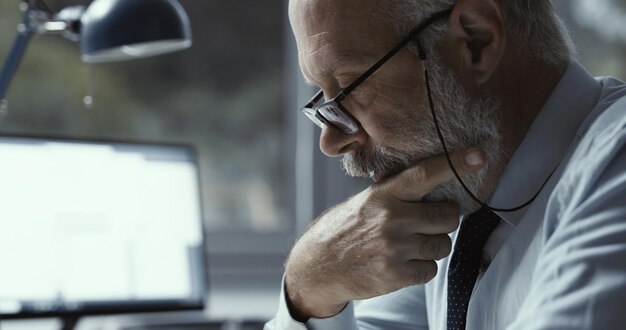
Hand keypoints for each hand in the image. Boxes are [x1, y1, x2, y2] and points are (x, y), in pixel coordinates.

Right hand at [284, 148, 485, 319]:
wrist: (318, 265)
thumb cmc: (344, 229)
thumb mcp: (364, 201)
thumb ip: (394, 192)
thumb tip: (428, 176)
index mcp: (384, 195)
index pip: (425, 174)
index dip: (454, 164)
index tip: (478, 156)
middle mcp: (391, 219)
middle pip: (448, 216)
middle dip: (443, 220)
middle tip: (427, 222)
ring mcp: (394, 248)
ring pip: (442, 245)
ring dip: (432, 246)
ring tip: (409, 244)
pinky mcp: (396, 274)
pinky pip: (431, 269)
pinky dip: (421, 268)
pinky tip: (402, 262)